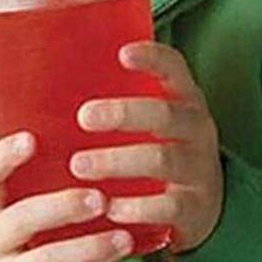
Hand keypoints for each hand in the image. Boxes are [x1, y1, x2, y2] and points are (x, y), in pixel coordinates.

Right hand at [0, 130, 135, 261]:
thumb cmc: (25, 234)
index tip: (31, 138)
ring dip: (88, 249)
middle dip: (61, 207)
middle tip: (100, 198)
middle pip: (21, 220)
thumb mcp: (17, 206)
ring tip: (124, 239)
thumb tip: (84, 130)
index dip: (4, 157)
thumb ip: (39, 179)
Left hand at [70, 40, 223, 252]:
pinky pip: (169, 206)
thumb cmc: (161, 143)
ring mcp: (199, 168)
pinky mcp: (195, 208)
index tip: (122, 53)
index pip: (174, 68)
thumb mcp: (152, 115)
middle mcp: (196, 128)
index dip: (152, 57)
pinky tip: (109, 207)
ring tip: (78, 165)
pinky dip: (138, 208)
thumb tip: (57, 66)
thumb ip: (120, 93)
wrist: (204, 203)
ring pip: (162, 159)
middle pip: (164, 114)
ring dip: (117, 161)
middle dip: (122, 113)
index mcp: (184, 98)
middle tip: (83, 117)